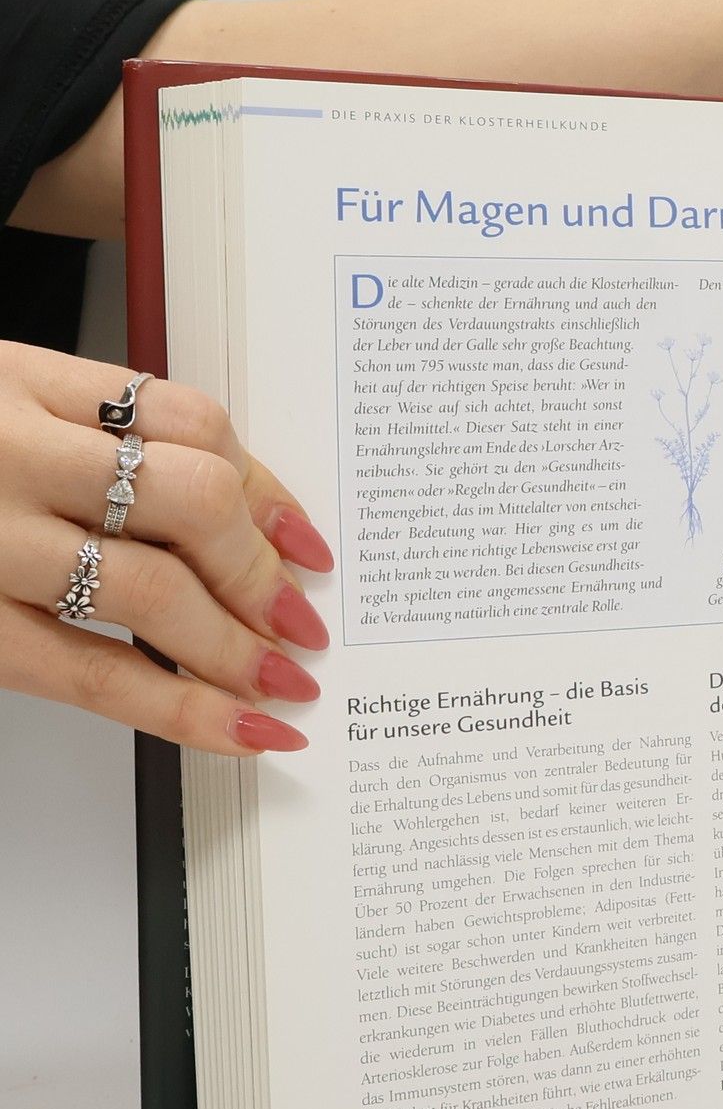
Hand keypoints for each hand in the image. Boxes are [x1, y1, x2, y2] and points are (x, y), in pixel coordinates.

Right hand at [0, 343, 332, 753]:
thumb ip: (98, 432)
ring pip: (151, 589)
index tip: (307, 544)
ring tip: (283, 681)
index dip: (266, 488)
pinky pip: (91, 672)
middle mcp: (3, 449)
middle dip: (260, 569)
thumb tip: (248, 511)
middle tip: (300, 620)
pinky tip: (238, 730)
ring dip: (238, 646)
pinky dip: (181, 710)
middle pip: (190, 497)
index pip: (187, 418)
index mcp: (19, 379)